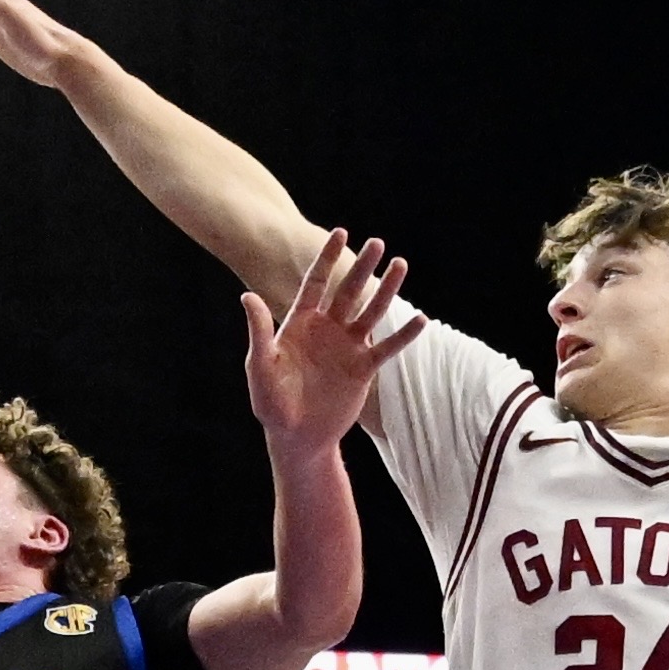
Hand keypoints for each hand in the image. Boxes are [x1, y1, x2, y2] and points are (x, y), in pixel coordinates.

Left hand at [239, 229, 420, 459]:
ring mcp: (347, 347)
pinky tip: (421, 319)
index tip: (340, 232)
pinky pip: (386, 348)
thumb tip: (247, 296)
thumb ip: (259, 331)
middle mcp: (327, 330)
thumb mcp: (261, 366)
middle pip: (348, 291)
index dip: (327, 258)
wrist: (297, 437)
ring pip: (371, 312)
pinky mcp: (363, 368)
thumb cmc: (271, 403)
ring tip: (401, 265)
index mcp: (300, 323)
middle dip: (362, 267)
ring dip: (387, 290)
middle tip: (378, 243)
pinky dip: (403, 335)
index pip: (316, 283)